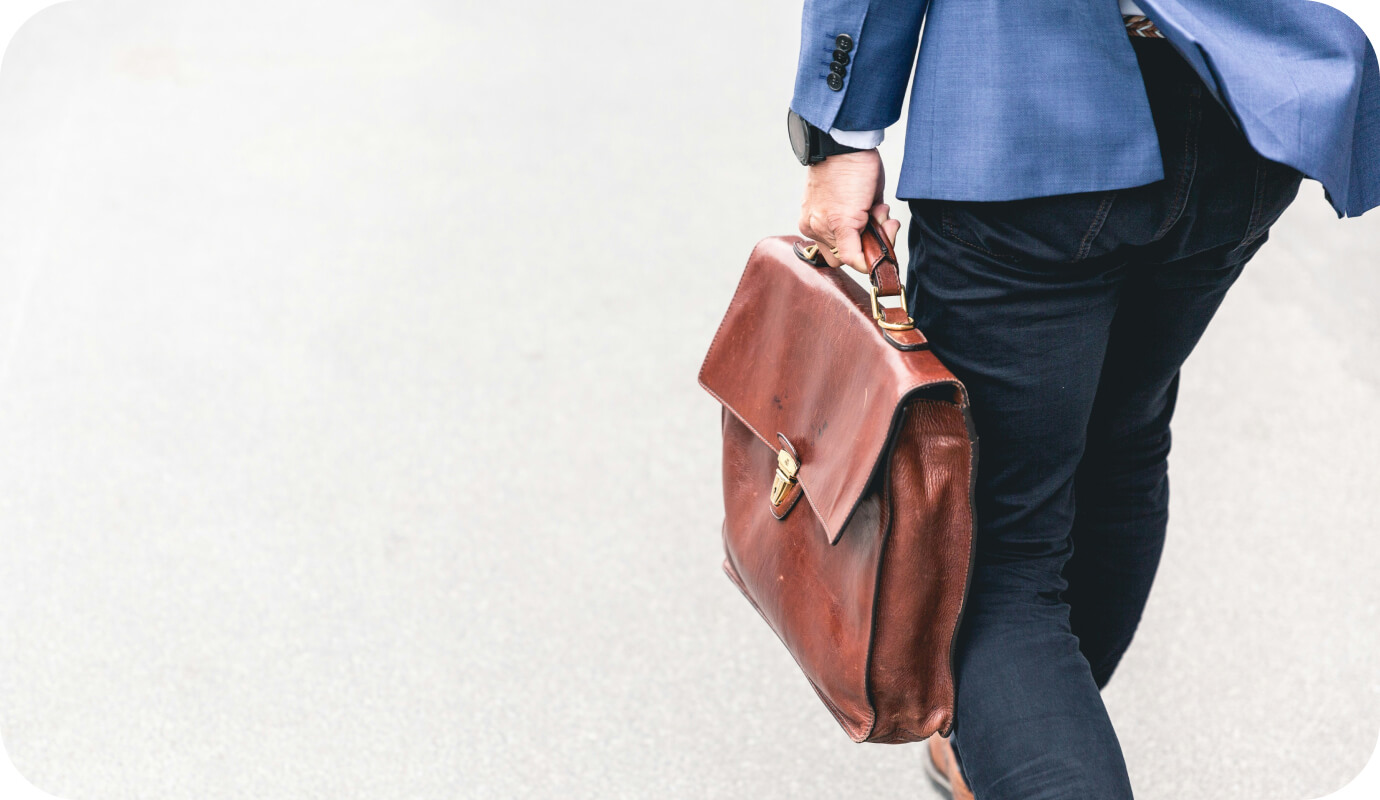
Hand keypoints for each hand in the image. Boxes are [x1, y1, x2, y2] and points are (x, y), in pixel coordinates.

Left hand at [798, 148, 901, 273]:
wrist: (843, 144)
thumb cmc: (850, 166)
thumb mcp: (851, 199)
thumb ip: (859, 222)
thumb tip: (875, 239)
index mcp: (813, 221)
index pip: (834, 250)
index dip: (858, 246)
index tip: (873, 228)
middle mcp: (813, 228)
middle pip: (842, 257)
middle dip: (865, 245)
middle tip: (880, 220)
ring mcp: (823, 228)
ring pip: (852, 257)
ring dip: (876, 237)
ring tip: (879, 209)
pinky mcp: (840, 224)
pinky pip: (854, 257)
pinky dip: (873, 250)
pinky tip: (883, 221)